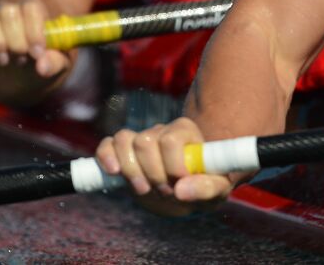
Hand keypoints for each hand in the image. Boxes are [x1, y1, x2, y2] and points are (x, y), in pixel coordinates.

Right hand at [0, 0, 71, 78]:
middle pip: (9, 11)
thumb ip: (54, 62)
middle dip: (16, 41)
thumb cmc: (39, 62)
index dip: (34, 29)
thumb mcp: (55, 63)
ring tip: (4, 60)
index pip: (31, 6)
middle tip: (21, 60)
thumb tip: (42, 66)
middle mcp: (9, 9)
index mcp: (33, 10)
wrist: (19, 75)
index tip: (36, 54)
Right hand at [96, 117, 234, 213]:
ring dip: (131, 171)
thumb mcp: (217, 190)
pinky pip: (108, 144)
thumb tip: (182, 190)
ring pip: (124, 140)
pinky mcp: (124, 152)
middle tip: (166, 192)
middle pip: (144, 142)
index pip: (170, 140)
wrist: (187, 191)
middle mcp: (161, 130)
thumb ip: (206, 188)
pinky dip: (106, 156)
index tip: (181, 185)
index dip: (173, 167)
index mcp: (186, 131)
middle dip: (153, 174)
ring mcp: (140, 139)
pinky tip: (114, 173)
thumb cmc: (204, 186)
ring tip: (145, 189)